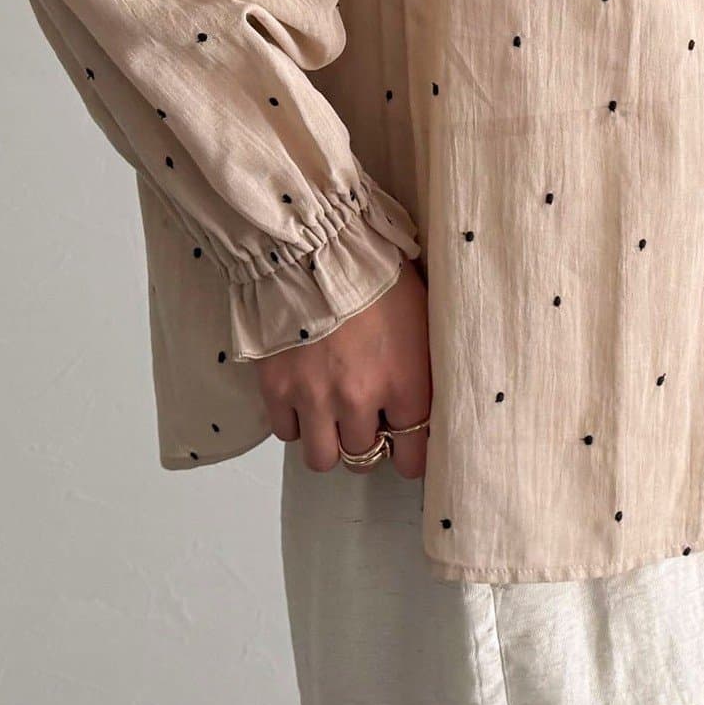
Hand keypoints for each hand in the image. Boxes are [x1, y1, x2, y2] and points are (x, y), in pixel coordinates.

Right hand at [254, 256, 431, 478]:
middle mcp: (361, 401)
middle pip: (363, 457)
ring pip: (322, 458)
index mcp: (406, 383)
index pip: (412, 457)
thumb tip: (426, 391)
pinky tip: (303, 395)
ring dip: (329, 440)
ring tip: (331, 414)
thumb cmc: (376, 270)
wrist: (316, 246)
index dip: (409, 455)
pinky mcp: (277, 388)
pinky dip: (295, 421)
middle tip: (365, 417)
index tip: (405, 448)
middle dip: (367, 441)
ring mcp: (315, 398)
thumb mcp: (420, 313)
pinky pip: (286, 432)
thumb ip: (422, 363)